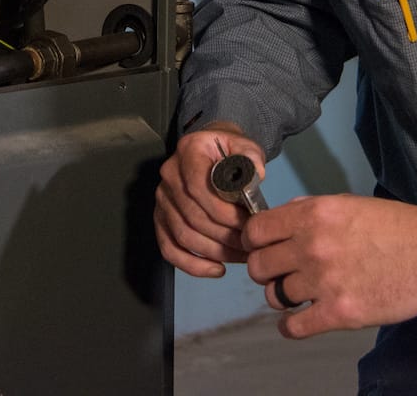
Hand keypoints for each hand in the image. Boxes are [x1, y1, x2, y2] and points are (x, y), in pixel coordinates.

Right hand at [155, 121, 266, 277]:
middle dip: (225, 236)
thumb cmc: (230, 151)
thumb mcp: (245, 147)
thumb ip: (251, 158)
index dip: (222, 211)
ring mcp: (162, 199)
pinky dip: (193, 265)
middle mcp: (169, 175)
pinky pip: (169, 248)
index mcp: (188, 152)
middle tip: (251, 245)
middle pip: (192, 216)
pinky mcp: (161, 218)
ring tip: (242, 257)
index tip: (247, 223)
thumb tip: (255, 176)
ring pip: (183, 235)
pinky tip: (218, 269)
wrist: (212, 150)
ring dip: (215, 252)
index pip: (197, 186)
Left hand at [242, 193, 416, 337]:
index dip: (254, 243)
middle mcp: (313, 246)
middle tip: (281, 273)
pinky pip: (294, 327)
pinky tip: (297, 321)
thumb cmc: (396, 226)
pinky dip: (290, 327)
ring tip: (300, 294)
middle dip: (266, 270)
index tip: (262, 249)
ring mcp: (325, 281)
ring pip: (275, 296)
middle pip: (258, 266)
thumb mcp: (347, 202)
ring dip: (283, 296)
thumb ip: (308, 210)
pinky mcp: (340, 312)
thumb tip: (278, 219)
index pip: (255, 232)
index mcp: (313, 215)